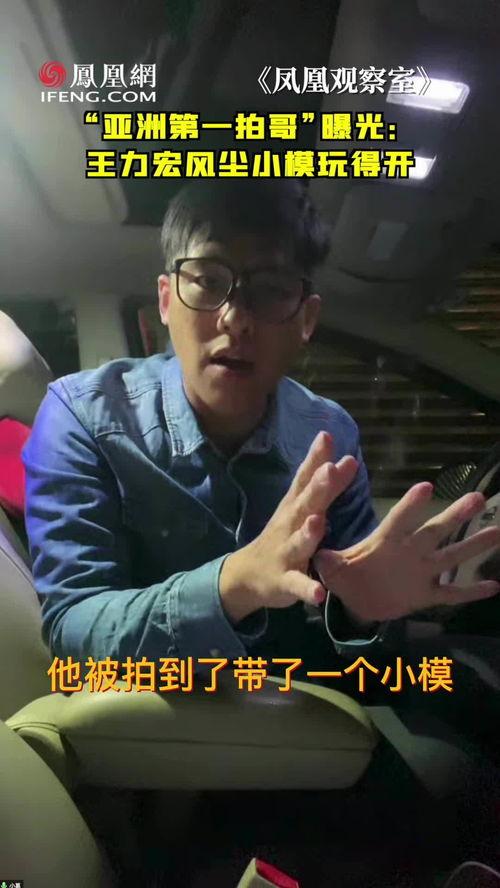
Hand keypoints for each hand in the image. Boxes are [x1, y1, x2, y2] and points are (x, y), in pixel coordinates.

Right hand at [219, 431, 357, 622]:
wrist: (247, 574)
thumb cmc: (283, 535)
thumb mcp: (298, 506)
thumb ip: (321, 484)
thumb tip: (345, 457)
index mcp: (294, 506)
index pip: (305, 478)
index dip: (316, 458)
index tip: (328, 436)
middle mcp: (288, 525)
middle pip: (304, 504)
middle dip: (317, 487)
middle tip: (331, 469)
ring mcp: (285, 553)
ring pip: (299, 542)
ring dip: (309, 532)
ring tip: (319, 522)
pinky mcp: (285, 581)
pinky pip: (298, 585)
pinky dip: (308, 588)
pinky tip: (319, 593)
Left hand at [314, 482, 499, 622]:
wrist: (355, 600)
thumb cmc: (345, 575)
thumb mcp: (333, 569)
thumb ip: (329, 562)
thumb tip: (318, 554)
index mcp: (385, 542)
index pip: (399, 520)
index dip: (411, 506)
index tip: (425, 487)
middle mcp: (409, 552)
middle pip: (435, 531)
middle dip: (455, 516)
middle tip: (477, 497)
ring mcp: (421, 573)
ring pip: (451, 556)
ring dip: (474, 545)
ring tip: (498, 530)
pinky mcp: (426, 595)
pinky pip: (451, 593)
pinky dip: (471, 592)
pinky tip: (494, 585)